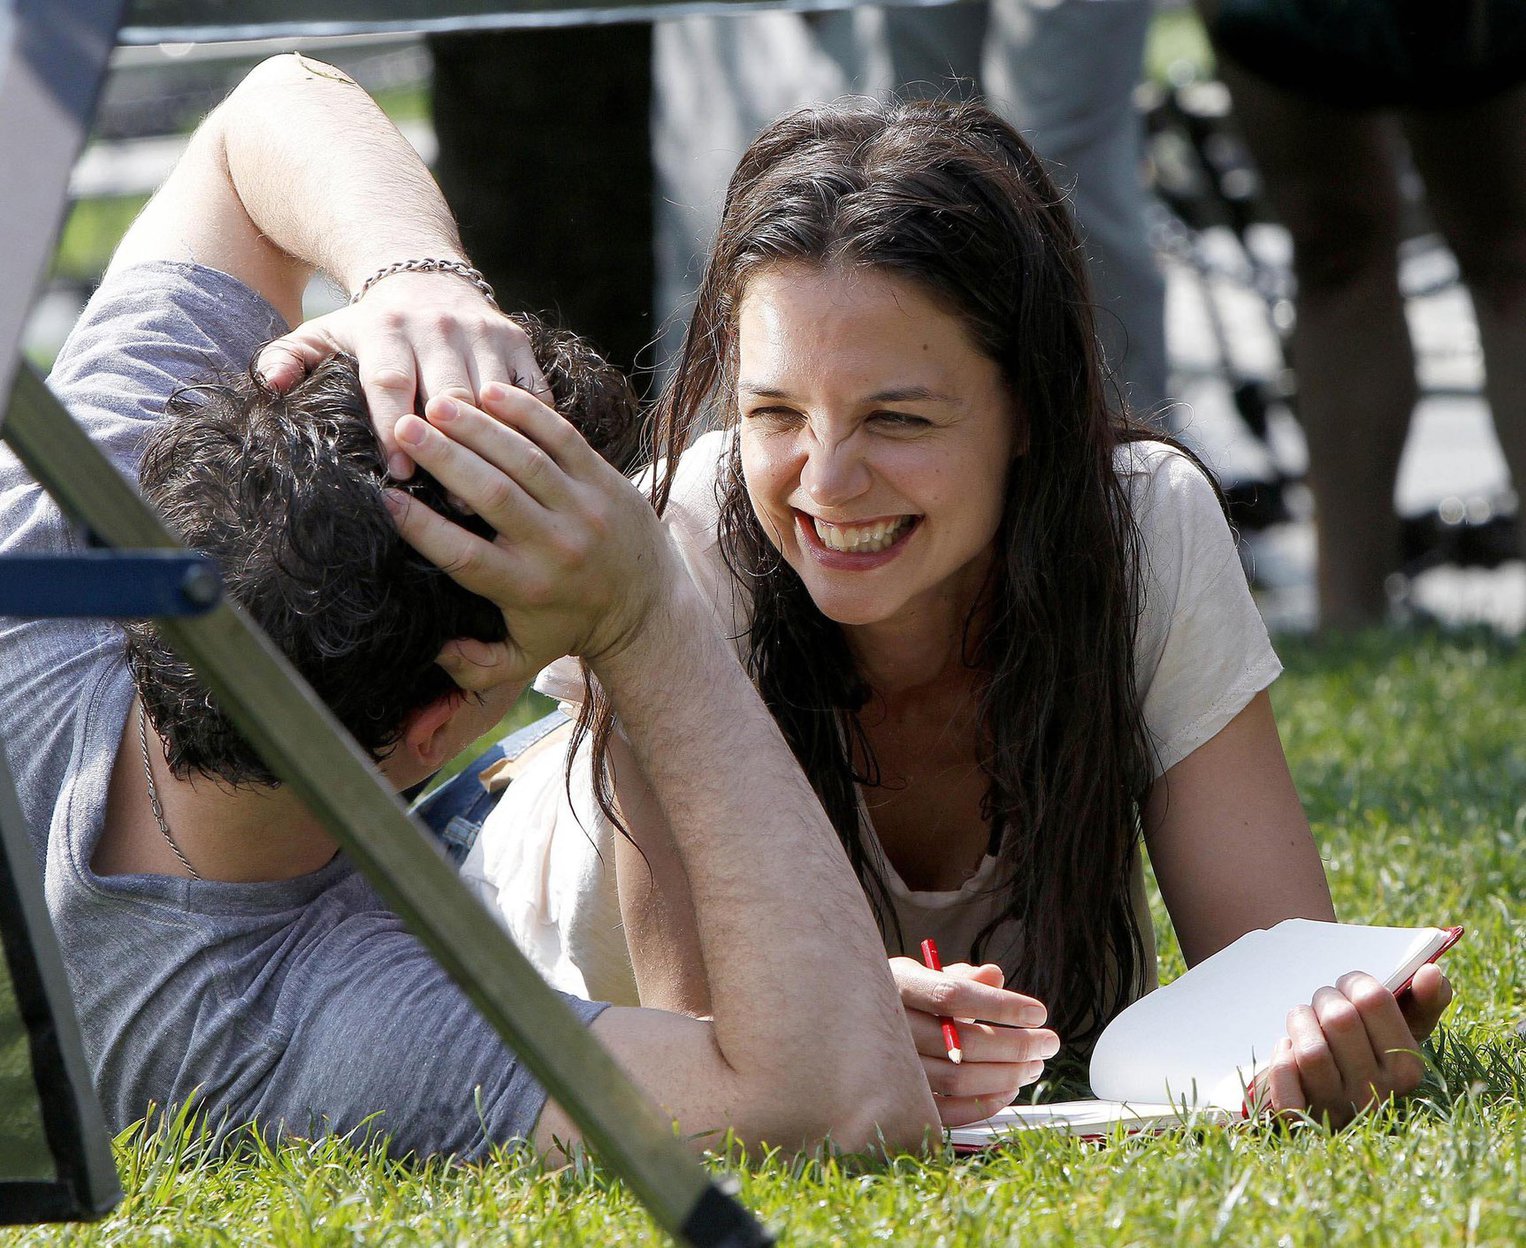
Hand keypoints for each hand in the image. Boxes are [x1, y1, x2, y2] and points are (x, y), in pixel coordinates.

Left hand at [254, 272, 551, 478]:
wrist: (423, 272)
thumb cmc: (370, 325)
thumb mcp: (323, 333)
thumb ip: (289, 358)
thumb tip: (271, 385)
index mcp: (387, 328)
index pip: (390, 381)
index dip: (393, 427)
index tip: (398, 471)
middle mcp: (438, 327)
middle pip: (449, 394)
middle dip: (449, 445)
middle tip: (449, 498)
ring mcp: (484, 334)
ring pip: (493, 398)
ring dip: (492, 446)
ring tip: (488, 491)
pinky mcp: (517, 343)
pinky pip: (531, 393)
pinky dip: (530, 428)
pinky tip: (522, 465)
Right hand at [384, 382, 675, 686]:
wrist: (647, 607)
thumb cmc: (568, 626)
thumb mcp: (522, 659)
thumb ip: (473, 665)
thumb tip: (433, 649)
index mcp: (525, 587)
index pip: (464, 555)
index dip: (422, 527)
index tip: (385, 498)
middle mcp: (555, 546)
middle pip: (492, 495)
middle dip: (444, 459)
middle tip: (403, 430)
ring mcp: (584, 508)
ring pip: (525, 458)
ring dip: (479, 428)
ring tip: (437, 405)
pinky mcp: (605, 479)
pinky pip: (562, 437)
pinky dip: (527, 412)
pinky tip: (488, 391)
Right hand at [888, 956, 1059, 1127]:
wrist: (857, 1024)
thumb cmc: (904, 997)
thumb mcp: (924, 974)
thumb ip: (961, 977)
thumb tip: (994, 976)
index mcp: (899, 985)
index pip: (952, 995)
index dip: (999, 1006)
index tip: (1038, 1013)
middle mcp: (892, 1026)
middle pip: (961, 1042)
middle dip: (1015, 1044)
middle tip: (1048, 1042)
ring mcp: (893, 1066)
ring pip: (957, 1079)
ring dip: (1006, 1076)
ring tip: (1034, 1064)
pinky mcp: (901, 1099)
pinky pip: (944, 1112)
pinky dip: (981, 1106)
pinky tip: (1008, 1091)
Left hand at [1262, 964, 1453, 1126]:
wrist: (1329, 1103)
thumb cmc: (1367, 1054)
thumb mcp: (1401, 1032)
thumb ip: (1423, 1000)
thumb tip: (1432, 971)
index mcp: (1408, 1068)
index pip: (1374, 999)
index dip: (1353, 981)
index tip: (1347, 985)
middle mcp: (1377, 1093)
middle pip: (1339, 1019)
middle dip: (1323, 999)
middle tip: (1322, 1002)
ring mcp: (1338, 1108)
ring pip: (1311, 1050)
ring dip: (1299, 1023)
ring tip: (1302, 1020)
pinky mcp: (1302, 1117)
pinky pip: (1286, 1078)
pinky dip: (1280, 1057)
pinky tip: (1287, 1049)